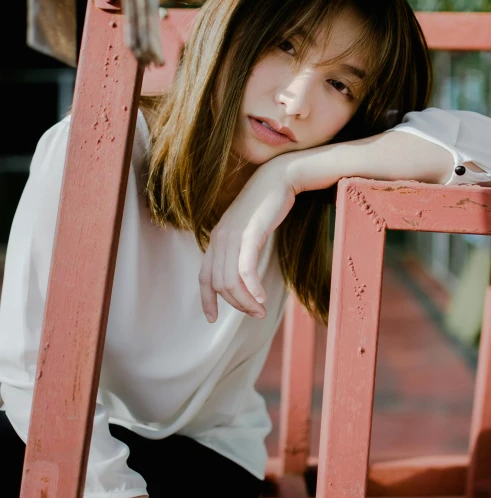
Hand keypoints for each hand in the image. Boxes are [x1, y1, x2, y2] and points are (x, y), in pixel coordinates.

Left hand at [199, 153, 297, 321]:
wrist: (279, 178)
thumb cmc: (266, 206)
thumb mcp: (247, 230)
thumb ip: (240, 250)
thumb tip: (243, 275)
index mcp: (216, 240)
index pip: (204, 277)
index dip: (206, 301)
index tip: (211, 319)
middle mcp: (219, 239)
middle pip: (220, 285)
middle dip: (237, 305)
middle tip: (255, 313)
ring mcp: (232, 236)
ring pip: (231, 281)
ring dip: (246, 301)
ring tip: (260, 310)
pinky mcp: (250, 233)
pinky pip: (246, 269)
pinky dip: (253, 288)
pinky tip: (262, 298)